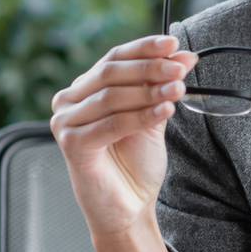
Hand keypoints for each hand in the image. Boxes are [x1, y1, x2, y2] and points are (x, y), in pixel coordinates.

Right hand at [50, 34, 200, 242]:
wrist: (128, 207)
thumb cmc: (136, 164)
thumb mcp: (154, 116)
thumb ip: (163, 86)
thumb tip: (184, 55)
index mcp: (85, 89)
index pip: (114, 58)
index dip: (144, 49)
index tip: (173, 44)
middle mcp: (69, 101)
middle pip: (111, 73)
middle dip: (150, 68)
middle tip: (180, 68)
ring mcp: (65, 122)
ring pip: (112, 97)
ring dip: (149, 91)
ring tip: (178, 89)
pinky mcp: (71, 144)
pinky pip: (111, 124)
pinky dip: (141, 116)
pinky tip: (165, 111)